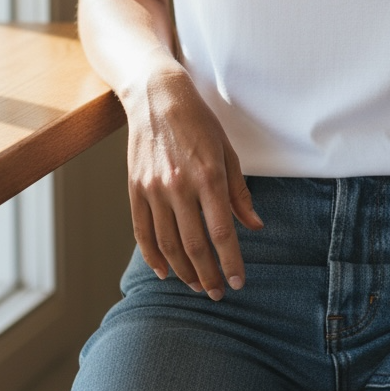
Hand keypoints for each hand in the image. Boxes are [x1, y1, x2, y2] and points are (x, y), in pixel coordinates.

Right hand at [125, 67, 262, 297]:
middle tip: (218, 293)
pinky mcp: (135, 189)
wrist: (157, 98)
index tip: (238, 282)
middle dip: (208, 275)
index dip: (231, 262)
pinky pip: (143, 231)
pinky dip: (153, 256)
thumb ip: (239, 193)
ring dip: (183, 271)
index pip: (221, 232)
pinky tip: (165, 271)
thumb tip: (254, 226)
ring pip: (167, 244)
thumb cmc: (199, 123)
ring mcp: (153, 189)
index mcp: (208, 177)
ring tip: (196, 285)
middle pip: (193, 245)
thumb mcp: (227, 152)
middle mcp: (178, 186)